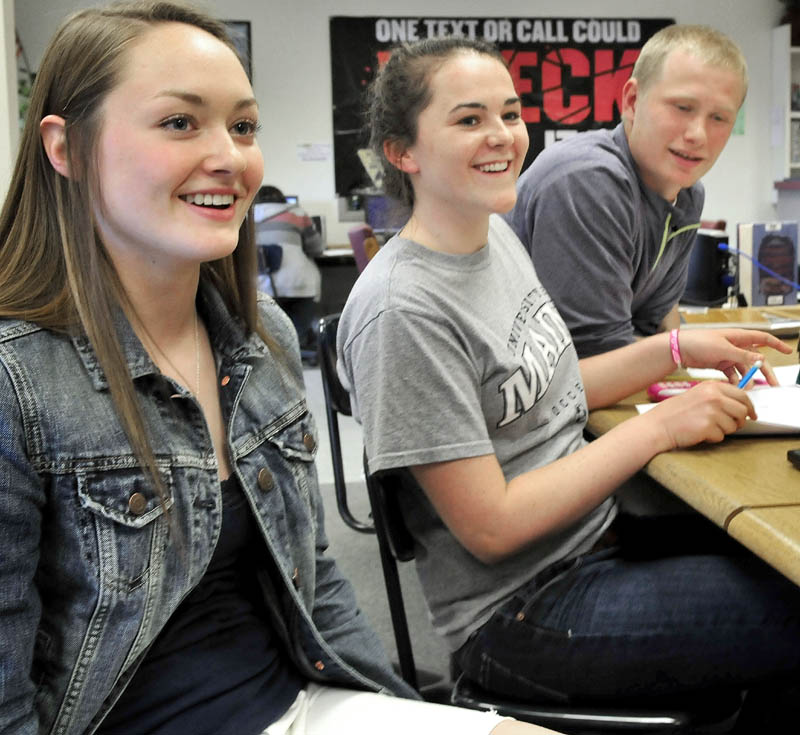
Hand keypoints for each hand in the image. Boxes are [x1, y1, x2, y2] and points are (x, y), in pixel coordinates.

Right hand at [643, 380, 754, 449]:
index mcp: (712, 387)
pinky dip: (712, 437)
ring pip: (734, 426)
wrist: (659, 424)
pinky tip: (700, 432)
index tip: (751, 414)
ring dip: (723, 430)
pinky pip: (721, 436)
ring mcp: (712, 412)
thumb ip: (719, 397)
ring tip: (707, 427)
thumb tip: (741, 406)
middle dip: (739, 421)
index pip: (742, 395)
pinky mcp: (708, 427)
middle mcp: (714, 397)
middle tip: (733, 425)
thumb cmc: (676, 412)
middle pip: (742, 411)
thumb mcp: (699, 395)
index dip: (749, 407)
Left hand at [676, 329, 792, 384]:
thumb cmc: (699, 342)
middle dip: (765, 371)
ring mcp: (728, 355)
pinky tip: (736, 388)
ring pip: (744, 369)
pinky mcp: (720, 364)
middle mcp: (735, 345)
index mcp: (738, 337)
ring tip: (748, 389)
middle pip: (756, 359)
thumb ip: (743, 355)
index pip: (762, 339)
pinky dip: (735, 381)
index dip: (776, 344)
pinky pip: (733, 374)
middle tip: (773, 384)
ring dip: (748, 379)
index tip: (787, 350)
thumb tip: (761, 359)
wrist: (679, 349)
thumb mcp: (723, 348)